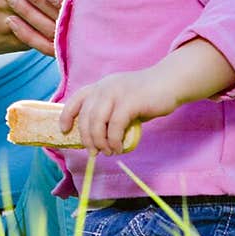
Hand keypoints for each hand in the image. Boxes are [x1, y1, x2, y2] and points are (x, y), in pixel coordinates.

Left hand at [58, 67, 176, 154]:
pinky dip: (114, 141)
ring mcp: (116, 93)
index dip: (66, 116)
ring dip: (99, 142)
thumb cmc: (146, 95)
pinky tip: (118, 148)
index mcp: (100, 86)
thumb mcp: (121, 100)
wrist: (170, 82)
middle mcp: (104, 87)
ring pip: (97, 123)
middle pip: (85, 117)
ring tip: (108, 152)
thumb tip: (98, 139)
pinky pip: (115, 126)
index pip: (75, 100)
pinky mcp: (130, 101)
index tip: (64, 130)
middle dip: (87, 138)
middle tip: (93, 153)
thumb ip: (109, 114)